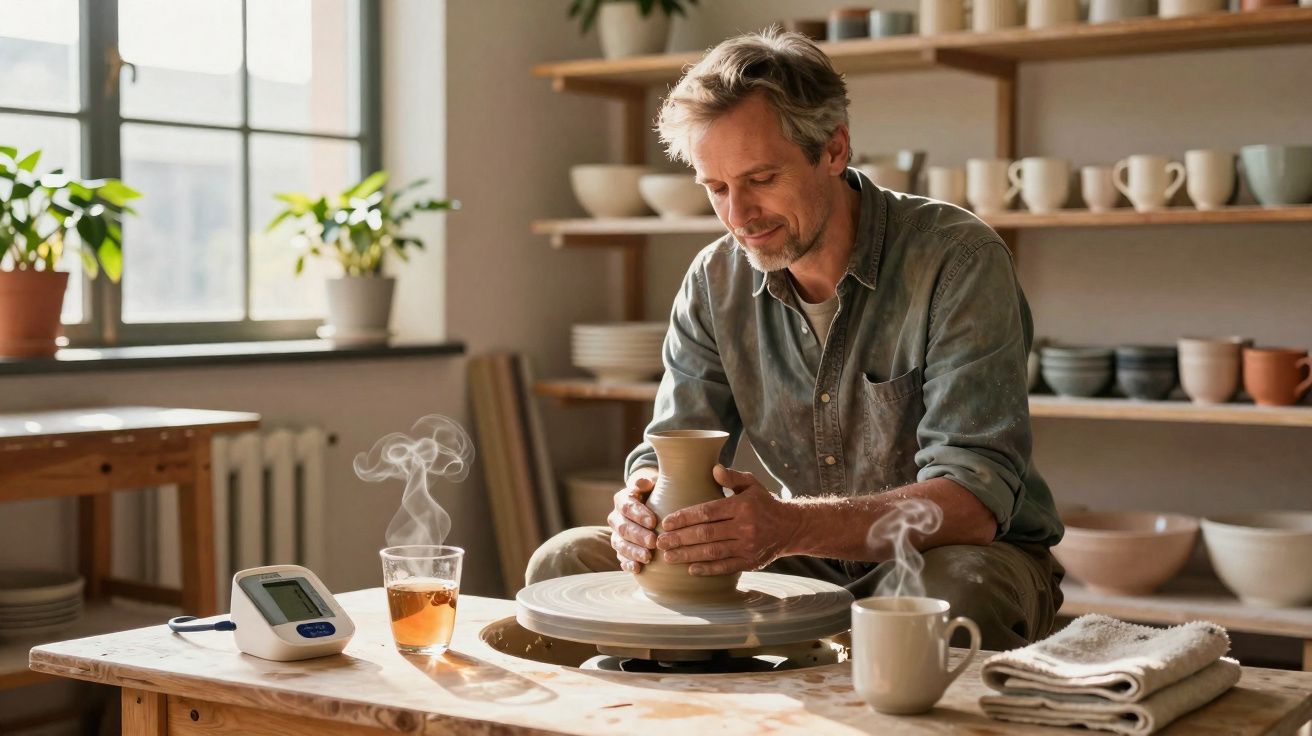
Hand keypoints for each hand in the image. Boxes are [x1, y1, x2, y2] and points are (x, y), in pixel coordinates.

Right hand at [607, 472, 657, 572]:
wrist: (651, 503)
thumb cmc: (656, 493)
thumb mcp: (653, 483)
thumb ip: (647, 482)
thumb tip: (643, 482)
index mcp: (622, 499)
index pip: (627, 506)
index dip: (638, 514)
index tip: (653, 521)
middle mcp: (616, 517)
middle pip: (623, 528)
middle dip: (638, 536)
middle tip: (654, 542)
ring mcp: (616, 535)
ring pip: (620, 544)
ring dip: (633, 552)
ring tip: (648, 557)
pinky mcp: (620, 549)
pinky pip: (620, 557)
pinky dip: (628, 564)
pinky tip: (638, 569)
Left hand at [656, 465, 799, 575]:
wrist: (791, 527)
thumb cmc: (764, 503)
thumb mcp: (752, 484)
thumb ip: (732, 477)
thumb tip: (713, 469)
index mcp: (742, 506)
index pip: (708, 512)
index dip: (685, 518)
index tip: (666, 522)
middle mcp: (745, 527)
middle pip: (706, 534)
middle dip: (680, 538)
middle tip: (660, 542)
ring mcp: (748, 547)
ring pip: (713, 552)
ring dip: (688, 555)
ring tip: (668, 556)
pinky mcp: (751, 562)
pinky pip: (726, 567)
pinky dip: (707, 569)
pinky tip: (690, 569)